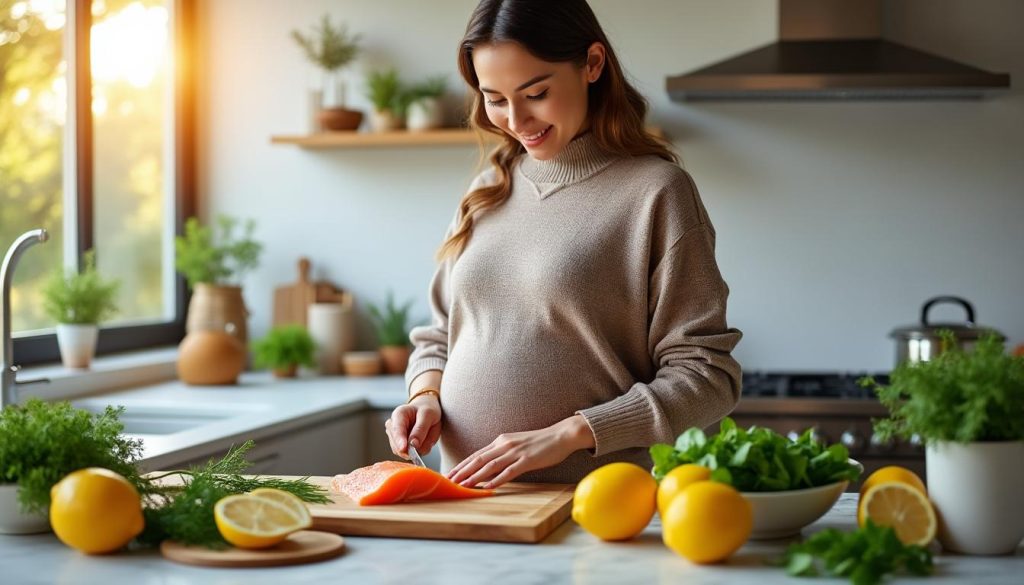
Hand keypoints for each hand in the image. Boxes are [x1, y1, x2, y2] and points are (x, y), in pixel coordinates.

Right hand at [385, 395, 441, 458]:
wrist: (426, 410)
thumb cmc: (427, 409)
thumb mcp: (428, 415)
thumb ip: (421, 429)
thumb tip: (413, 444)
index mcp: (398, 415)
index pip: (397, 430)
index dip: (399, 441)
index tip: (403, 449)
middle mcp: (392, 427)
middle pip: (398, 445)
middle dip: (413, 448)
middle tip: (428, 440)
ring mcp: (394, 437)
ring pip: (404, 453)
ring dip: (418, 449)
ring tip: (427, 436)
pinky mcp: (399, 446)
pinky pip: (409, 454)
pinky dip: (419, 451)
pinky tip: (423, 440)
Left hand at [446, 415, 594, 488]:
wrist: (561, 434)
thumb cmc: (540, 442)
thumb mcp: (517, 444)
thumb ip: (503, 453)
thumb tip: (489, 466)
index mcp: (501, 441)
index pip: (476, 454)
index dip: (462, 465)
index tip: (450, 474)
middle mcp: (505, 445)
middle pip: (478, 459)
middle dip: (462, 471)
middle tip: (448, 481)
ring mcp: (516, 452)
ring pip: (490, 466)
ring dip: (474, 477)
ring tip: (462, 485)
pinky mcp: (527, 460)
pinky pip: (509, 471)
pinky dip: (496, 480)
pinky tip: (487, 487)